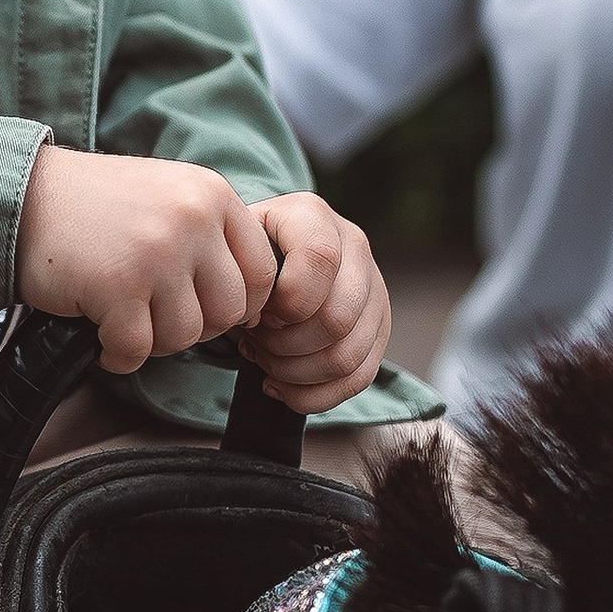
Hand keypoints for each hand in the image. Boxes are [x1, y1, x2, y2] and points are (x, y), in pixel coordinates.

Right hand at [11, 149, 279, 373]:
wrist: (19, 196)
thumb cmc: (93, 207)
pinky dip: (117, 355)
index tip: (202, 308)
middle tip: (153, 315)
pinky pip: (137, 350)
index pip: (264, 274)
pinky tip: (100, 335)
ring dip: (151, 341)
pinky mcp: (116, 286)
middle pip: (229, 313)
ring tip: (122, 317)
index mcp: (212, 194)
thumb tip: (254, 308)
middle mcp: (192, 219)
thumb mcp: (169, 197)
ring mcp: (156, 253)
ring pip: (186, 336)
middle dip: (192, 327)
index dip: (238, 305)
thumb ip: (213, 237)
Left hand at [238, 193, 391, 413]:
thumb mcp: (233, 248)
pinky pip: (359, 377)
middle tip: (256, 342)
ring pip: (348, 355)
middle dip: (286, 345)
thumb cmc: (243, 254)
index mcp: (313, 216)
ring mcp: (373, 287)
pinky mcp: (379, 325)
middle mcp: (353, 246)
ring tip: (266, 362)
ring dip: (297, 373)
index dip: (286, 299)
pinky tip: (281, 386)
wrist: (263, 253)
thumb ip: (242, 274)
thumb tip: (257, 321)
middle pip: (338, 318)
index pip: (319, 260)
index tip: (257, 312)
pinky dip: (315, 394)